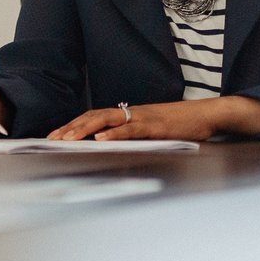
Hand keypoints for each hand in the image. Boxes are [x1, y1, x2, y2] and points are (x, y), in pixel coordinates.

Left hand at [47, 95, 259, 141]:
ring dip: (85, 129)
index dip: (74, 124)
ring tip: (68, 139)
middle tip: (52, 139)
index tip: (55, 135)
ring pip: (107, 120)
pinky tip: (101, 139)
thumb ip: (134, 136)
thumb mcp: (152, 132)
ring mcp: (143, 118)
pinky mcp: (156, 126)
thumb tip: (113, 147)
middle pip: (94, 116)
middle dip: (71, 127)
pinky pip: (131, 129)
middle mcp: (131, 113)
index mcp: (128, 114)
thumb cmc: (181, 125)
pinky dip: (115, 134)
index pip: (94, 116)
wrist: (207, 114)